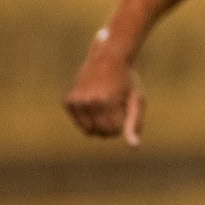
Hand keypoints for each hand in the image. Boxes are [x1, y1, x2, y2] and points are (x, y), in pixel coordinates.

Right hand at [64, 30, 145, 146]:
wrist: (108, 57)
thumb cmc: (126, 81)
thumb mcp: (136, 100)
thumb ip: (134, 124)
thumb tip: (134, 147)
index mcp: (107, 102)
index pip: (113, 132)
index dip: (121, 124)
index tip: (124, 110)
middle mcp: (89, 102)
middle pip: (98, 133)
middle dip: (109, 127)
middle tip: (115, 109)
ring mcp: (76, 101)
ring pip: (87, 130)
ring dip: (97, 124)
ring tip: (105, 106)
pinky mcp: (68, 100)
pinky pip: (78, 121)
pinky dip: (87, 116)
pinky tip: (93, 100)